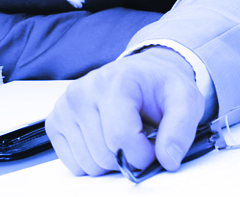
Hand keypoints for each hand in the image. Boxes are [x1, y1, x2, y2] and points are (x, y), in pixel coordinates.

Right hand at [46, 47, 209, 176]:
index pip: (121, 138)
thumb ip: (180, 129)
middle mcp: (82, 91)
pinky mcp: (55, 122)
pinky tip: (103, 140)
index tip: (154, 146)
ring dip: (110, 160)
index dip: (144, 155)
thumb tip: (168, 159)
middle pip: (104, 155)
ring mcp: (65, 107)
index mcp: (113, 82)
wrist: (141, 74)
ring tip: (121, 136)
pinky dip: (92, 161)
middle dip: (128, 157)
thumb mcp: (184, 100)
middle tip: (139, 138)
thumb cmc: (158, 86)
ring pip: (88, 164)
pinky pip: (73, 164)